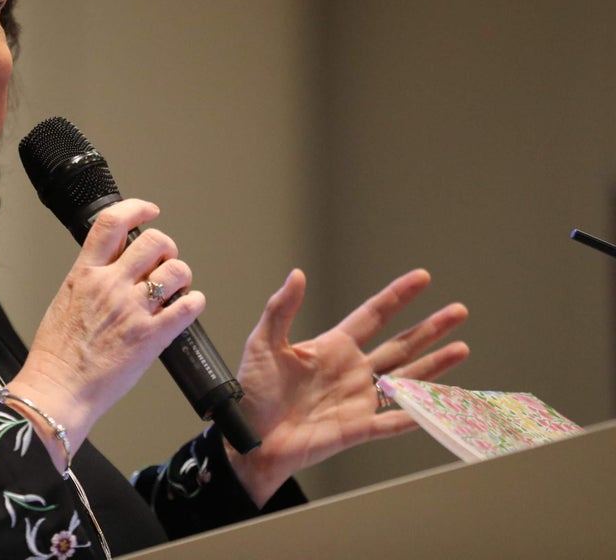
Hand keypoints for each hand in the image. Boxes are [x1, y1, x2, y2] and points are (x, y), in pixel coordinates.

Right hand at [7, 199, 204, 464]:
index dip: (136, 208)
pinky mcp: (152, 337)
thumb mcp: (64, 301)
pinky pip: (188, 306)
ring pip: (177, 271)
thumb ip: (88, 280)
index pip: (112, 223)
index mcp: (84, 274)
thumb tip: (109, 269)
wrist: (56, 391)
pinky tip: (186, 308)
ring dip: (182, 275)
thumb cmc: (55, 355)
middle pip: (154, 241)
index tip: (148, 211)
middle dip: (166, 248)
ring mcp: (133, 310)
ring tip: (175, 287)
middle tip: (164, 261)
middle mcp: (110, 286)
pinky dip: (194, 303)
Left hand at [228, 268, 468, 505]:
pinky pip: (394, 421)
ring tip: (462, 348)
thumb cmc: (252, 391)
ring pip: (407, 378)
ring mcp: (358, 399)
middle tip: (459, 310)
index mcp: (332, 347)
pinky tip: (441, 406)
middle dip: (430, 328)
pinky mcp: (358, 428)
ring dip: (435, 365)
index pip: (373, 315)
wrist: (248, 435)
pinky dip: (418, 414)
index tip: (422, 278)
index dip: (397, 296)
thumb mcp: (264, 343)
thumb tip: (297, 274)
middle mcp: (352, 370)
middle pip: (400, 344)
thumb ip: (281, 309)